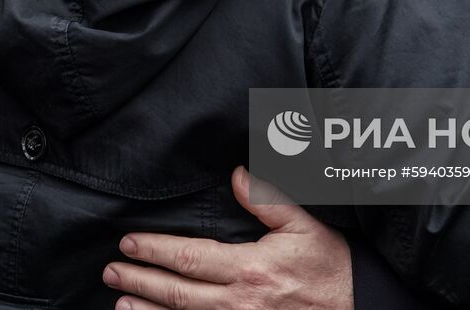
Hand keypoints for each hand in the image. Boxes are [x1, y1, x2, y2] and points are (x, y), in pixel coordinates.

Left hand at [104, 167, 352, 309]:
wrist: (360, 309)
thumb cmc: (331, 268)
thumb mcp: (304, 226)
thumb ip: (268, 199)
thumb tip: (238, 174)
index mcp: (250, 269)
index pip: (190, 258)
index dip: (155, 250)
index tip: (128, 242)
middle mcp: (239, 304)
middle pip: (177, 293)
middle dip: (139, 281)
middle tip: (110, 272)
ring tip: (119, 306)